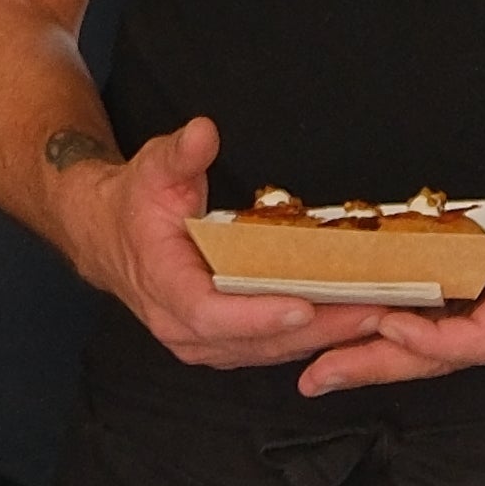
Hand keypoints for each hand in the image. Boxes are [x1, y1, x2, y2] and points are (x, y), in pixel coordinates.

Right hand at [51, 114, 346, 373]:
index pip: (209, 313)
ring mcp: (200, 344)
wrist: (108, 236)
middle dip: (316, 329)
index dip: (256, 316)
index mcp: (163, 286)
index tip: (302, 307)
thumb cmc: (136, 203)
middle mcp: (180, 327)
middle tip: (372, 311)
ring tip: (376, 317)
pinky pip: (269, 351)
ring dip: (323, 339)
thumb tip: (204, 132)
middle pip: (254, 342)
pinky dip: (310, 340)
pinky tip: (349, 324)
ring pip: (267, 353)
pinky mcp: (220, 346)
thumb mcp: (154, 168)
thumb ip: (182, 154)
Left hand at [286, 136, 484, 397]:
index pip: (480, 337)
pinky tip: (364, 335)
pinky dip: (403, 338)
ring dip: (381, 359)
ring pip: (438, 351)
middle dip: (378, 366)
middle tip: (316, 375)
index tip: (385, 323)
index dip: (430, 339)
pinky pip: (445, 330)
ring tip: (321, 369)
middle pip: (443, 358)